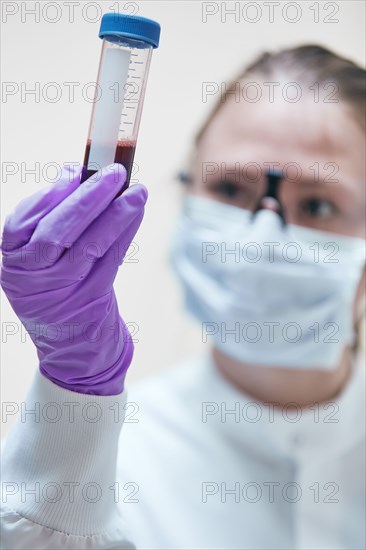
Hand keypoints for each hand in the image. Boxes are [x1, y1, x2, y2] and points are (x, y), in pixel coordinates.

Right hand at [1, 164, 146, 394]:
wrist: (71, 344)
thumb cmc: (55, 288)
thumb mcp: (39, 260)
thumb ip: (50, 222)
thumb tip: (78, 175)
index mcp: (13, 262)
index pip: (21, 225)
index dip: (49, 195)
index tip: (75, 171)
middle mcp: (31, 279)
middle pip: (56, 233)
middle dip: (87, 198)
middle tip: (115, 172)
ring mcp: (62, 293)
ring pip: (88, 247)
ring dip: (116, 214)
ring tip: (137, 191)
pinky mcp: (92, 300)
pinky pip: (110, 260)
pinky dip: (125, 232)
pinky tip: (136, 211)